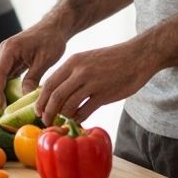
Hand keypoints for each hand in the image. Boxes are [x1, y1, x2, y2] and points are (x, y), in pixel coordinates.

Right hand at [0, 21, 68, 108]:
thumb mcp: (44, 60)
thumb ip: (33, 78)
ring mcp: (6, 54)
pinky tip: (6, 97)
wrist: (54, 27)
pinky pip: (2, 73)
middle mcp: (4, 50)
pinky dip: (1, 84)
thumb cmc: (51, 40)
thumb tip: (24, 97)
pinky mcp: (10, 58)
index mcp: (10, 48)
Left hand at [35, 42, 157, 122]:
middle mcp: (79, 72)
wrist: (138, 56)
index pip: (48, 84)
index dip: (41, 100)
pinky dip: (78, 119)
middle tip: (46, 121)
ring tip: (64, 121)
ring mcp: (91, 83)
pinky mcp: (104, 95)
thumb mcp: (88, 60)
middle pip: (54, 96)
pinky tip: (79, 120)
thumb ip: (73, 74)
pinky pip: (84, 111)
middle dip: (48, 112)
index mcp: (73, 62)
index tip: (39, 111)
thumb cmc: (113, 60)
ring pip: (68, 105)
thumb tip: (58, 92)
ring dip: (63, 117)